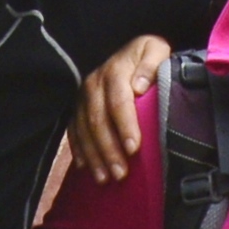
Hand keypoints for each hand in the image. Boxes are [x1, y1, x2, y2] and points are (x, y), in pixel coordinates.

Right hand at [70, 34, 165, 184]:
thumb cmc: (147, 54)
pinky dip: (79, 150)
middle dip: (108, 149)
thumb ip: (151, 64)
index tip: (134, 148)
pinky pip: (73, 130)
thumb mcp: (155, 49)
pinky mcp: (77, 107)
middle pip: (98, 120)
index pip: (119, 101)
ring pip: (83, 129)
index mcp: (115, 71)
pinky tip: (86, 168)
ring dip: (93, 155)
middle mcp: (93, 84)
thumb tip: (139, 86)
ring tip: (104, 179)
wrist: (128, 49)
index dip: (125, 126)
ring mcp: (82, 97)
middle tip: (120, 174)